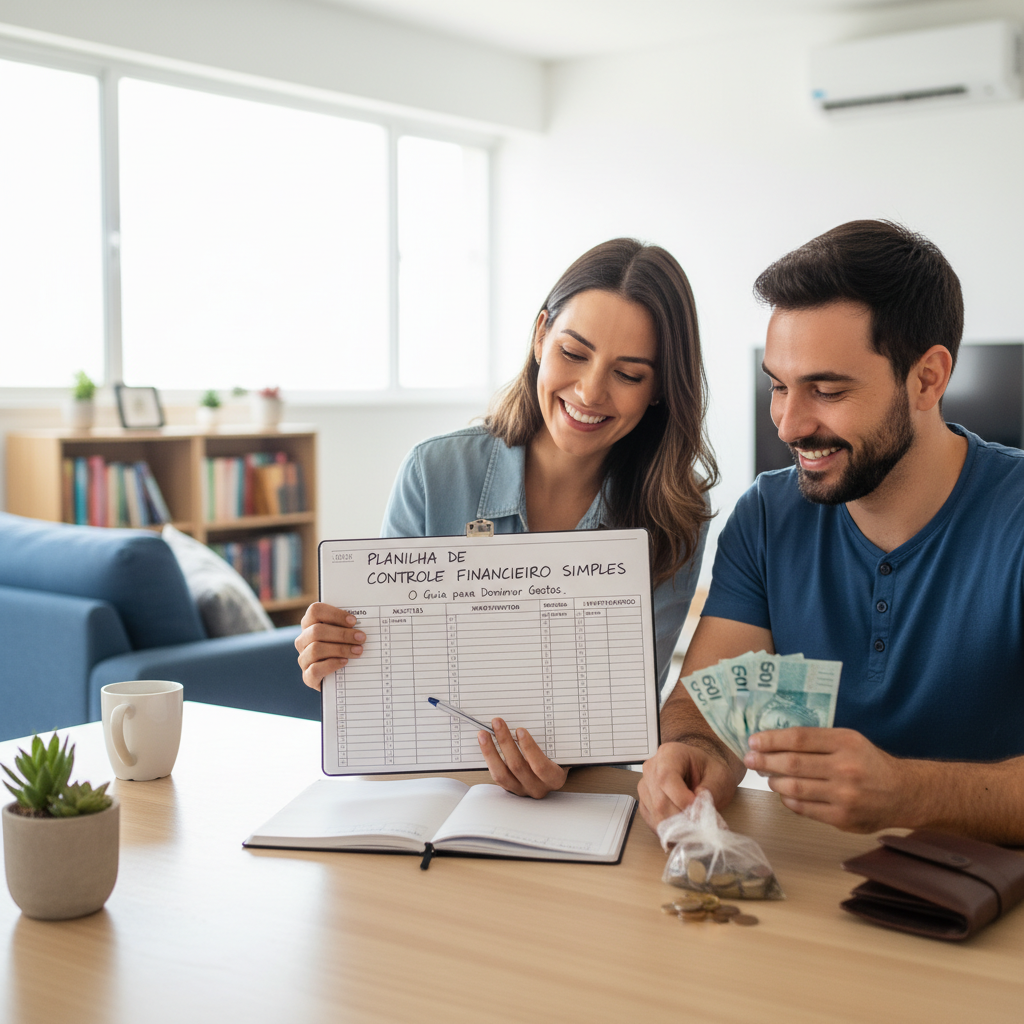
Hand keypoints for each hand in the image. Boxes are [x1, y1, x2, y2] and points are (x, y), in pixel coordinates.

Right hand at [294, 603, 365, 690]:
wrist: (340, 678)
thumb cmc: (345, 648)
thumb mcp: (345, 634)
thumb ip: (349, 626)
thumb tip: (366, 620)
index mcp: (310, 624)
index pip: (315, 611)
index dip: (335, 614)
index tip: (354, 621)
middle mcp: (303, 640)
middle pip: (317, 631)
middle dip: (342, 634)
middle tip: (361, 638)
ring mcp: (303, 659)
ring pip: (316, 649)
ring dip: (340, 649)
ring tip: (358, 651)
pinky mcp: (308, 677)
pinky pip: (315, 669)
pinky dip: (331, 664)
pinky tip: (345, 662)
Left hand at [477, 718, 567, 797]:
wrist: (552, 774)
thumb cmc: (556, 758)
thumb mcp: (558, 751)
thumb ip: (547, 741)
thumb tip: (528, 718)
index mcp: (554, 778)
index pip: (541, 766)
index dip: (530, 749)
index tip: (520, 730)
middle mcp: (538, 788)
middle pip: (518, 767)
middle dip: (505, 742)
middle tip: (497, 723)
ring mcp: (522, 790)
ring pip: (502, 774)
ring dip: (491, 752)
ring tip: (484, 734)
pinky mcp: (509, 788)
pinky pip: (497, 775)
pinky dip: (489, 759)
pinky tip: (485, 745)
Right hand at [637, 741, 739, 829]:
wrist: (704, 773)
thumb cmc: (710, 771)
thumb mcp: (720, 776)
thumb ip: (710, 791)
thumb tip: (696, 810)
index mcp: (670, 753)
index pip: (666, 778)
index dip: (680, 799)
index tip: (697, 812)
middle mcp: (652, 768)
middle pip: (659, 800)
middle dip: (681, 819)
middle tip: (700, 828)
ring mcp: (646, 785)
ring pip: (655, 813)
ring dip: (676, 827)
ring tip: (695, 830)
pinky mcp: (646, 802)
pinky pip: (653, 821)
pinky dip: (669, 831)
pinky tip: (684, 830)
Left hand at [744, 727, 914, 832]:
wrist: (903, 793)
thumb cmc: (869, 763)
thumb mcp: (849, 740)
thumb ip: (818, 741)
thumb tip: (775, 742)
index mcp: (846, 743)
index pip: (799, 738)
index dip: (771, 739)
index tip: (754, 740)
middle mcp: (845, 768)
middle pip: (793, 764)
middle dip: (764, 761)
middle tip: (749, 758)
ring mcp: (844, 796)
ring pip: (794, 788)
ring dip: (773, 781)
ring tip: (766, 776)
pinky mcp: (842, 818)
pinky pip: (804, 808)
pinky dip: (788, 800)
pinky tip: (784, 792)